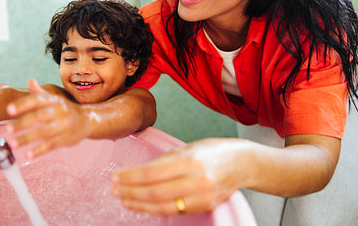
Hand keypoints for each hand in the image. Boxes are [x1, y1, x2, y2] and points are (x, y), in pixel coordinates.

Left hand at [6, 79, 90, 157]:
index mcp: (54, 100)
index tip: (9, 110)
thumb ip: (39, 93)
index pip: (37, 100)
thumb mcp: (54, 99)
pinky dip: (39, 150)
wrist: (86, 120)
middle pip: (39, 116)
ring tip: (13, 143)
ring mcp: (64, 125)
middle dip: (22, 123)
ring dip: (27, 138)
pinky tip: (28, 155)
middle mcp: (59, 111)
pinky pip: (51, 145)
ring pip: (44, 132)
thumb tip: (30, 81)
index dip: (23, 104)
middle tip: (8, 129)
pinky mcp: (66, 139)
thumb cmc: (64, 109)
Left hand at [111, 138, 247, 214]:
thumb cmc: (214, 151)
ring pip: (163, 206)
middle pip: (155, 192)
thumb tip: (138, 172)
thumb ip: (164, 161)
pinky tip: (143, 205)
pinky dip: (155, 209)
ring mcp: (202, 197)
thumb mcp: (187, 148)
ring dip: (140, 204)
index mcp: (190, 161)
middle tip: (115, 190)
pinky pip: (175, 210)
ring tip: (124, 199)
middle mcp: (197, 180)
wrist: (242, 163)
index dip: (130, 177)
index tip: (115, 177)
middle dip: (131, 192)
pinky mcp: (204, 207)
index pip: (152, 173)